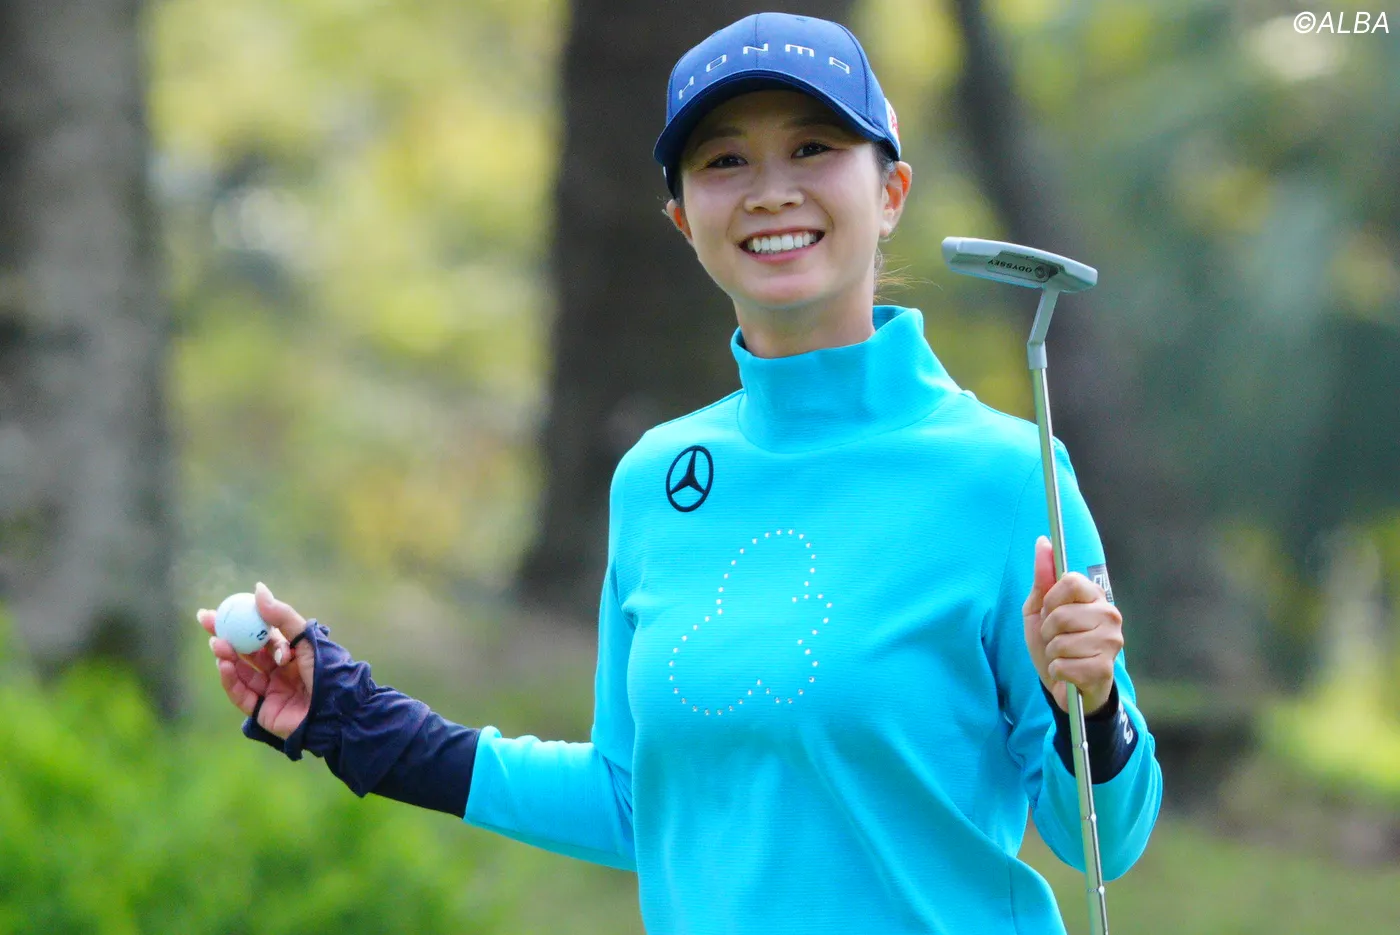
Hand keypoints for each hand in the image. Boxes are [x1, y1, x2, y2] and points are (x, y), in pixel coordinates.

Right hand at [197, 581, 313, 739]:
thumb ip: (282, 616)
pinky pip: (241, 694)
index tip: (220, 609)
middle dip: (226, 636)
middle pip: (246, 652)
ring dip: (227, 656)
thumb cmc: (326, 671)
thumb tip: (258, 589)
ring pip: (241, 672)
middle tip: (206, 621)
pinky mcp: (263, 711)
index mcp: (291, 653)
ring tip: (217, 644)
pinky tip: (225, 665)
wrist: (337, 709)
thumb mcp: (306, 639)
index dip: (241, 621)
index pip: (260, 634)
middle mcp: (279, 671)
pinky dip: (231, 680)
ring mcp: (270, 691)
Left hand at [1022, 536, 1122, 715]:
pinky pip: (1064, 666)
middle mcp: (1110, 616)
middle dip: (1047, 631)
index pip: (1069, 581)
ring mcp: (1111, 643)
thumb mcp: (1039, 609)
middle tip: (1055, 639)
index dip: (1050, 599)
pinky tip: (1069, 673)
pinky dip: (1058, 671)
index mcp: (1094, 597)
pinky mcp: (1105, 669)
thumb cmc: (1053, 642)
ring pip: (1061, 643)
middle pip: (1061, 614)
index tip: (1050, 611)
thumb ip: (1042, 577)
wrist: (1065, 684)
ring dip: (1052, 653)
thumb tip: (1042, 541)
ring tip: (1063, 656)